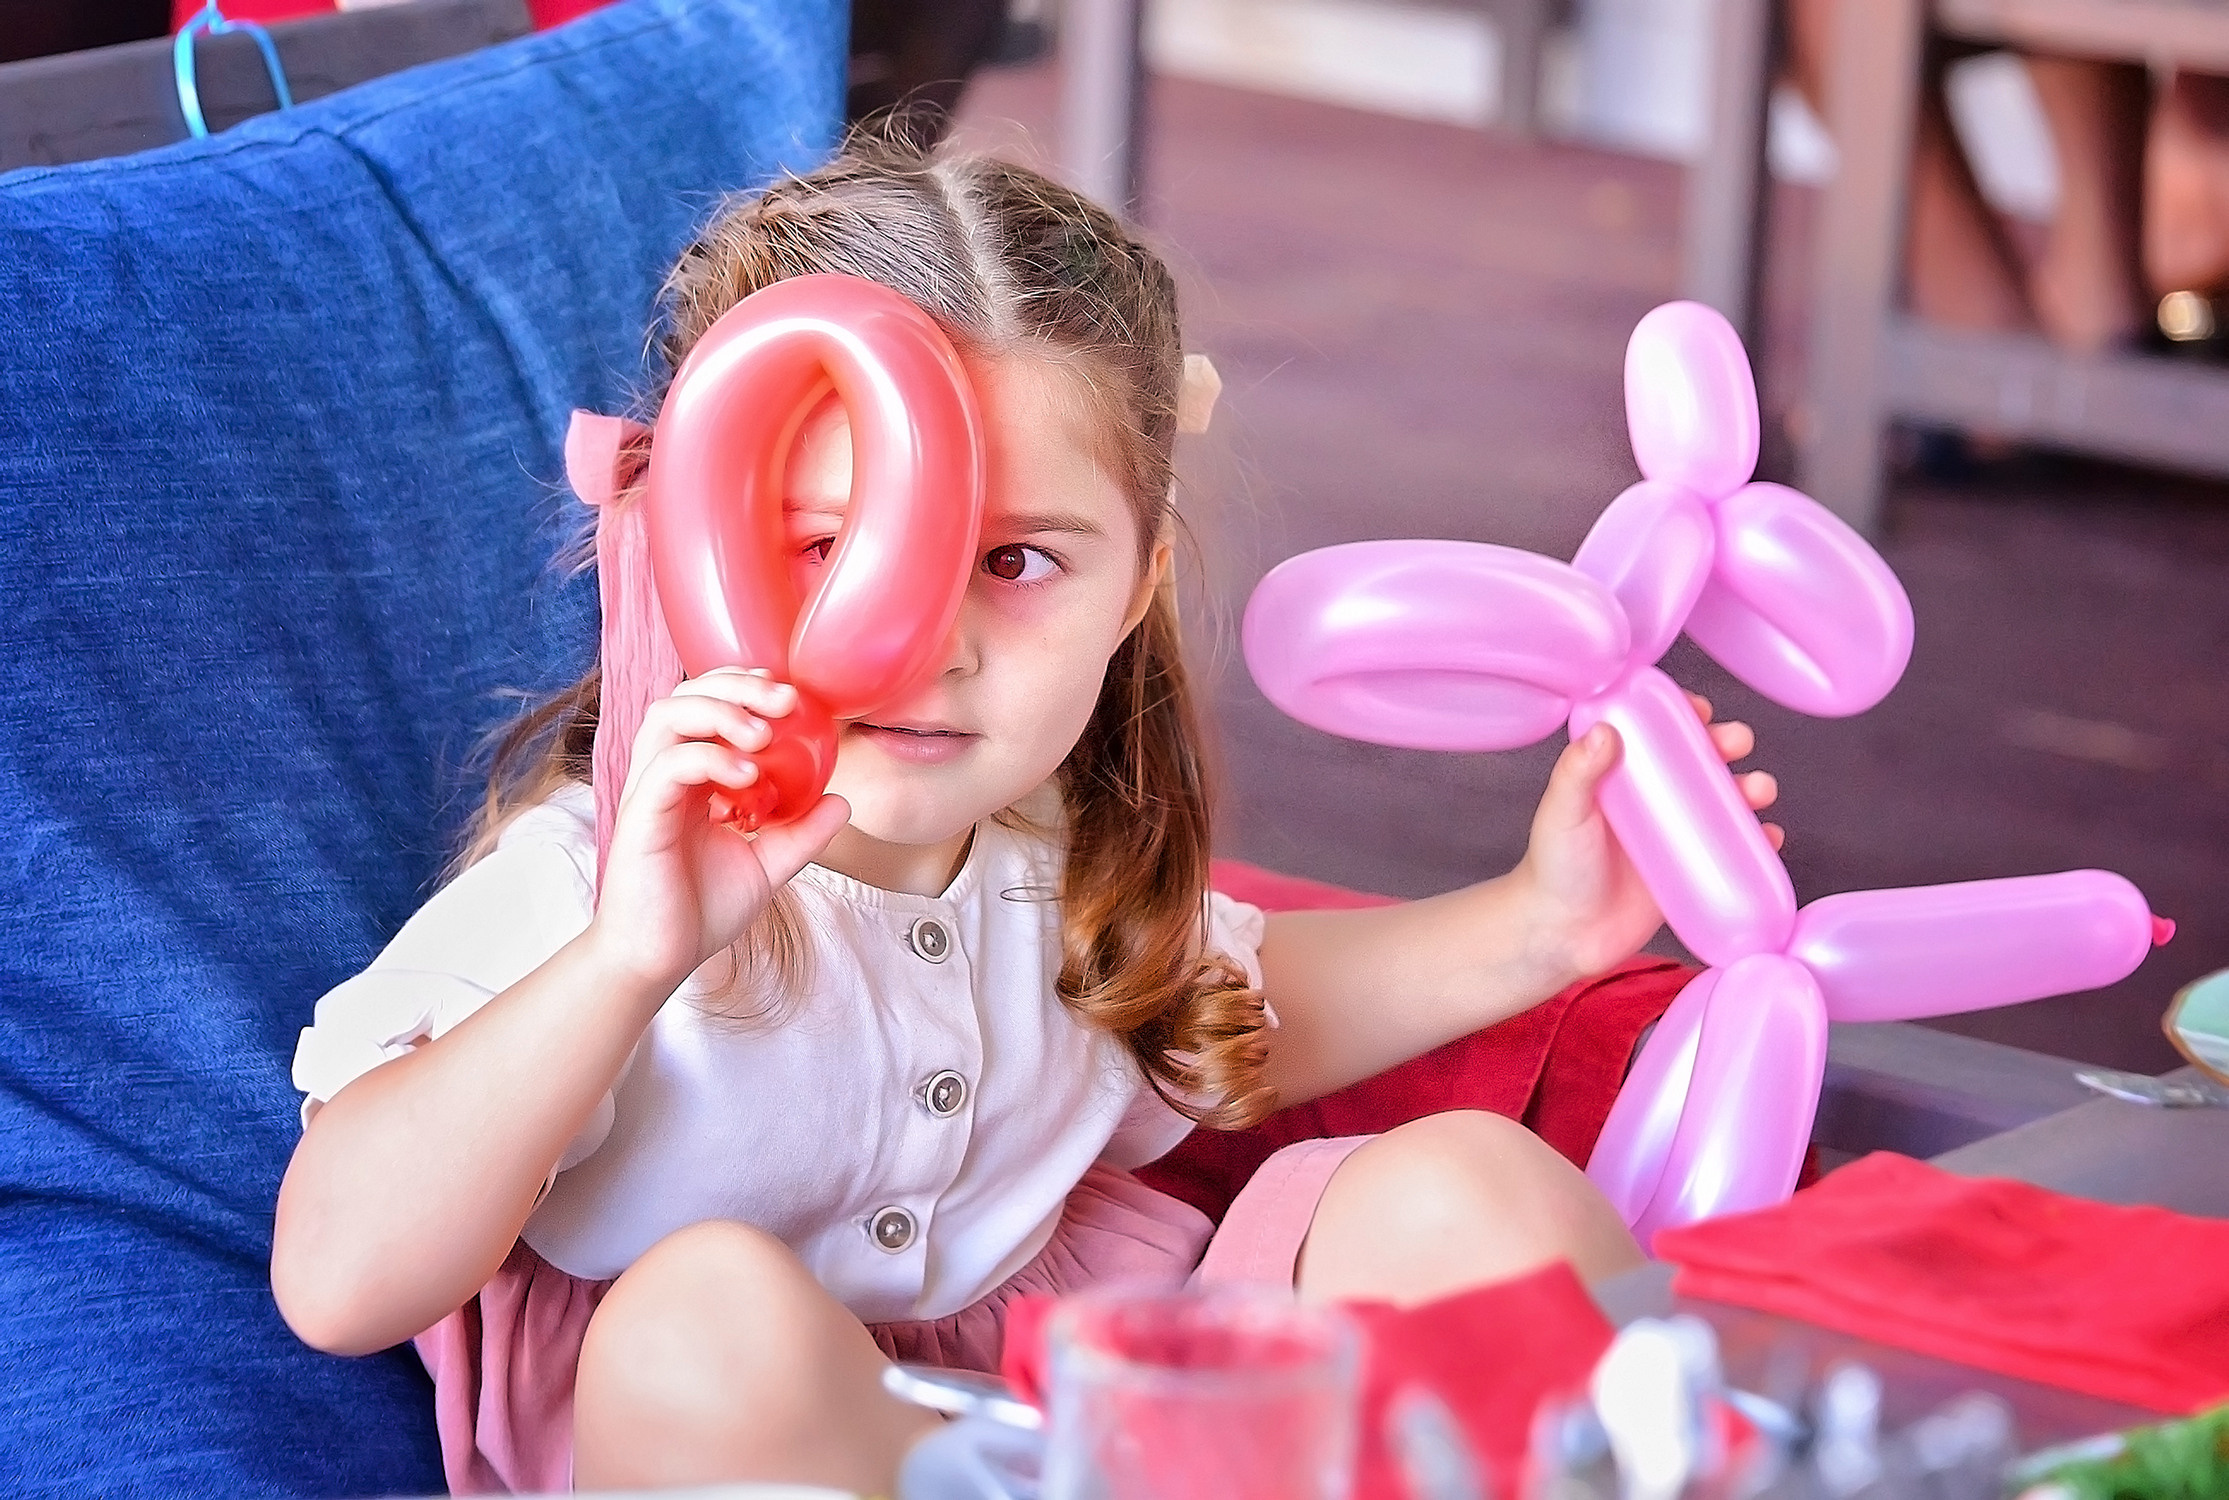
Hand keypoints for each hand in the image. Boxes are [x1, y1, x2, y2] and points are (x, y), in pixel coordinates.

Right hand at [586, 668, 849, 992]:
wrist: (659, 960)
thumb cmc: (700, 911)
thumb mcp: (767, 866)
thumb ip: (801, 833)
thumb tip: (841, 802)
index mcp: (689, 777)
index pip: (706, 705)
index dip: (744, 686)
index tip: (792, 696)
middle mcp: (663, 774)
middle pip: (685, 696)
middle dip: (737, 684)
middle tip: (786, 700)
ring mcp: (647, 792)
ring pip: (667, 717)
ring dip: (720, 711)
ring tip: (764, 734)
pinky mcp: (641, 817)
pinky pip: (668, 766)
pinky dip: (710, 757)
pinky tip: (748, 775)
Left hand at [1517, 692, 1779, 984]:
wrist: (1561, 936)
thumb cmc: (1552, 869)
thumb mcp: (1562, 813)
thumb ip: (1576, 772)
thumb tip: (1607, 730)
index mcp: (1617, 777)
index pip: (1654, 734)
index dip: (1681, 716)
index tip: (1702, 710)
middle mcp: (1648, 801)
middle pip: (1695, 762)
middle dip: (1724, 746)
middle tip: (1738, 742)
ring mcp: (1670, 837)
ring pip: (1720, 803)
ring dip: (1748, 789)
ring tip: (1760, 790)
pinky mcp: (1687, 873)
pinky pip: (1730, 852)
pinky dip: (1756, 841)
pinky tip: (1771, 837)